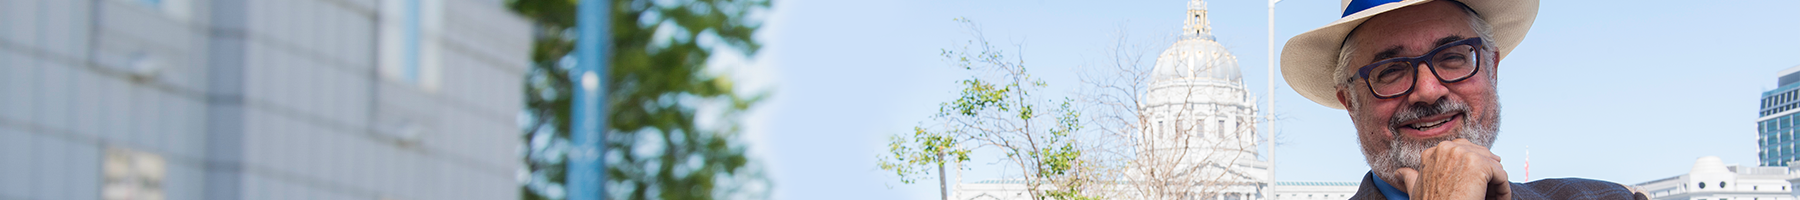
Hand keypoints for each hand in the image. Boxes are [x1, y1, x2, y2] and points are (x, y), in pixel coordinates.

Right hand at [1394, 139, 1510, 199]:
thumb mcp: (1416, 191)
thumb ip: (1411, 178)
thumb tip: (1401, 173)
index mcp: (1432, 152)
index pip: (1464, 152)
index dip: (1472, 171)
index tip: (1474, 186)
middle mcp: (1447, 148)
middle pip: (1481, 156)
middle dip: (1487, 175)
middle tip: (1488, 194)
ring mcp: (1463, 154)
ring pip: (1493, 165)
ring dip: (1496, 184)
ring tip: (1495, 198)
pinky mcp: (1480, 164)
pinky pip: (1502, 175)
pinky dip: (1504, 190)